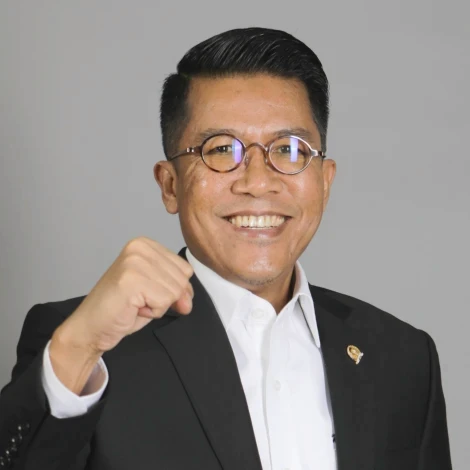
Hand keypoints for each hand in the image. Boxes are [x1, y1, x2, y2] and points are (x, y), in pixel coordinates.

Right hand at [49, 238, 193, 393]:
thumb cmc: (121, 308)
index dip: (173, 289)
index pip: (185, 269)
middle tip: (139, 299)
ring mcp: (135, 262)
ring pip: (175, 292)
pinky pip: (163, 302)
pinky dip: (151, 312)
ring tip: (135, 303)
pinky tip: (132, 307)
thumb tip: (188, 301)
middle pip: (182, 280)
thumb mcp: (157, 292)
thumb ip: (177, 289)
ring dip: (157, 305)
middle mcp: (140, 248)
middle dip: (165, 298)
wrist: (91, 327)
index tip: (148, 292)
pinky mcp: (132, 279)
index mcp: (146, 245)